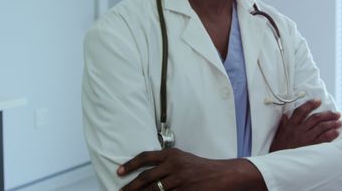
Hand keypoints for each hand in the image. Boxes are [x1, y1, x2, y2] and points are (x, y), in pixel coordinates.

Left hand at [117, 148, 265, 190]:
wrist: (222, 175)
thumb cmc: (201, 167)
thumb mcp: (183, 158)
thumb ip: (166, 163)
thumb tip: (146, 173)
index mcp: (171, 154)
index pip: (145, 157)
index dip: (130, 165)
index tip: (119, 172)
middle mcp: (174, 165)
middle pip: (146, 177)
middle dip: (131, 187)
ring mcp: (179, 180)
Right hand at [269, 99, 341, 151]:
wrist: (280, 163)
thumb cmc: (279, 148)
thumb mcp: (279, 134)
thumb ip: (283, 123)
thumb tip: (285, 114)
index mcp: (290, 125)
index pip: (301, 111)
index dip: (310, 104)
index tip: (318, 100)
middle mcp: (298, 130)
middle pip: (315, 118)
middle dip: (327, 114)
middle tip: (336, 113)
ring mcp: (305, 138)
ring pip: (321, 127)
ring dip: (332, 123)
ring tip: (339, 121)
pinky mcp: (311, 147)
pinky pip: (323, 139)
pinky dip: (331, 134)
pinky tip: (336, 132)